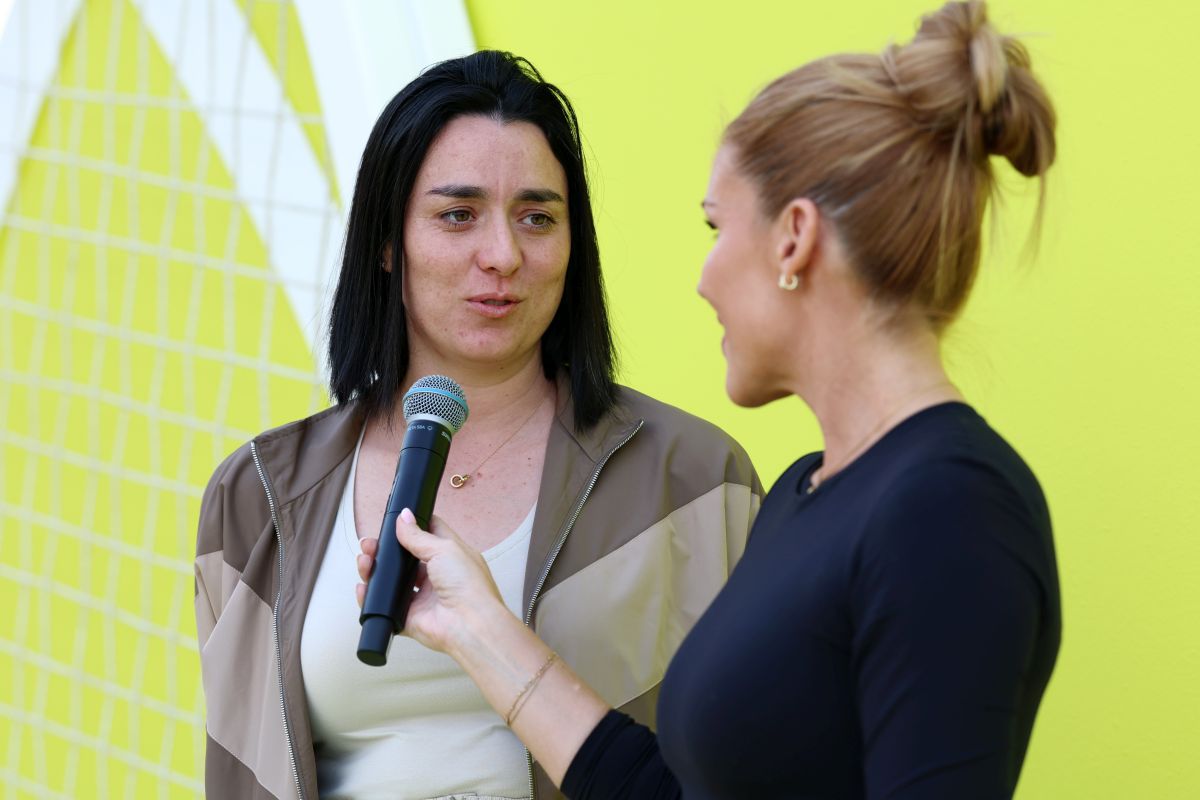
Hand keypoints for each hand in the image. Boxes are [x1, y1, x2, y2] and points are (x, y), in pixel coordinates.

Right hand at [356, 509, 509, 653]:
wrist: (469, 624)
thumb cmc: (469, 586)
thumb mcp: (444, 549)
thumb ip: (419, 535)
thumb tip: (404, 517)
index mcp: (450, 556)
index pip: (428, 535)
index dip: (412, 526)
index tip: (396, 521)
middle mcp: (436, 576)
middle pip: (404, 559)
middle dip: (385, 550)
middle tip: (370, 545)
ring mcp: (422, 597)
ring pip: (392, 581)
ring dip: (375, 570)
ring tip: (364, 561)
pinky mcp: (410, 616)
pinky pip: (386, 606)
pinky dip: (372, 597)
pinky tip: (363, 587)